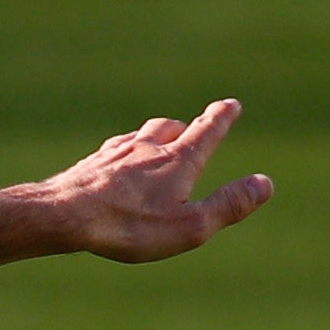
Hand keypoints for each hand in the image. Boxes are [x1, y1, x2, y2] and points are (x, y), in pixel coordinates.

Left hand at [23, 100, 270, 262]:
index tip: (230, 104)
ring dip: (152, 137)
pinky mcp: (87, 166)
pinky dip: (120, 154)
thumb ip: (229, 205)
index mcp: (177, 159)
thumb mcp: (191, 225)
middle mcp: (146, 148)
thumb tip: (265, 184)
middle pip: (169, 128)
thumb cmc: (130, 225)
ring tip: (154, 142)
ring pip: (138, 137)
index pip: (206, 131)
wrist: (64, 215)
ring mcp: (114, 154)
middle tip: (191, 126)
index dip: (221, 117)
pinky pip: (109, 153)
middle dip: (185, 127)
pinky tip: (112, 162)